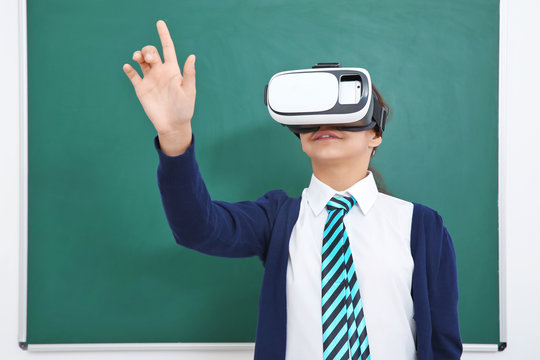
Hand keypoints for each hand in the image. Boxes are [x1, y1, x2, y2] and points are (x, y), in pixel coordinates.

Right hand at [123, 20, 195, 153]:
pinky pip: (133, 75)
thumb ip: (189, 74)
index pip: (167, 48)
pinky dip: (129, 70)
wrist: (173, 125)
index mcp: (173, 70)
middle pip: (151, 52)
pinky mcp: (141, 89)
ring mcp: (150, 80)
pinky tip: (128, 67)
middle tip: (150, 60)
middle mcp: (160, 72)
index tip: (160, 22)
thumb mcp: (189, 91)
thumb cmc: (184, 109)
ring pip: (141, 60)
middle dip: (148, 50)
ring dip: (138, 55)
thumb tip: (191, 56)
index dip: (164, 35)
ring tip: (137, 58)